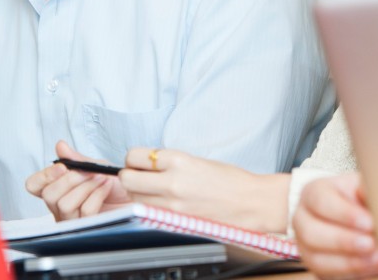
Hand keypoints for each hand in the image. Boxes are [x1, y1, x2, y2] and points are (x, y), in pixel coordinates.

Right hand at [25, 140, 129, 220]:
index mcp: (58, 188)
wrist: (136, 195)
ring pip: (65, 204)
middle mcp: (60, 206)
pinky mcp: (87, 227)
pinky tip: (107, 188)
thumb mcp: (96, 166)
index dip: (44, 176)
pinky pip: (85, 210)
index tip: (62, 167)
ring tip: (100, 179)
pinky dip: (98, 194)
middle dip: (71, 179)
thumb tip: (60, 146)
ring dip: (87, 186)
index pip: (34, 185)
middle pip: (48, 195)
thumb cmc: (116, 183)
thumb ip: (76, 159)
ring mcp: (72, 220)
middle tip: (87, 173)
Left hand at [120, 148, 289, 231]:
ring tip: (151, 190)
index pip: (136, 155)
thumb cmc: (230, 180)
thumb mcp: (197, 160)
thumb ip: (171, 162)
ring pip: (133, 197)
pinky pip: (148, 212)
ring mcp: (171, 204)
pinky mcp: (174, 221)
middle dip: (128, 175)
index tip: (138, 161)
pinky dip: (147, 207)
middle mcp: (171, 181)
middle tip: (137, 175)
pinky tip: (160, 203)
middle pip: (127, 178)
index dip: (133, 158)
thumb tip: (148, 164)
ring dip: (136, 193)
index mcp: (179, 159)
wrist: (249, 202)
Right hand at [293, 173, 377, 278]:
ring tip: (377, 259)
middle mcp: (302, 220)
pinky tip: (371, 268)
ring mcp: (305, 246)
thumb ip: (365, 188)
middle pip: (312, 233)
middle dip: (345, 241)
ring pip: (317, 259)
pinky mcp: (315, 267)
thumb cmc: (353, 198)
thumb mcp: (358, 186)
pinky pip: (327, 276)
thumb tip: (376, 191)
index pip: (321, 201)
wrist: (347, 216)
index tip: (370, 222)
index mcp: (311, 193)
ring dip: (349, 262)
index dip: (345, 214)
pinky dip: (351, 273)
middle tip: (372, 243)